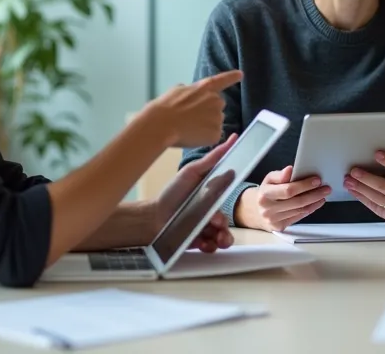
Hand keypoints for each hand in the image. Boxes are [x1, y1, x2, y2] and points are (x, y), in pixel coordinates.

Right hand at [134, 70, 241, 146]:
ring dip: (206, 124)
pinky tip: (192, 135)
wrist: (162, 124)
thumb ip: (190, 90)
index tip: (240, 74)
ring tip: (189, 127)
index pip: (223, 80)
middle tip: (192, 117)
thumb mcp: (177, 91)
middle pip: (218, 106)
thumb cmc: (165, 108)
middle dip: (209, 111)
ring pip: (215, 122)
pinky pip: (213, 136)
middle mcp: (216, 100)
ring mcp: (217, 117)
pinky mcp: (216, 132)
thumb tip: (190, 93)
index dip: (232, 77)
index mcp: (205, 88)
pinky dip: (205, 137)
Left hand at [143, 134, 236, 252]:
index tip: (224, 209)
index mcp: (211, 197)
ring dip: (223, 238)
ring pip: (223, 237)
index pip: (227, 203)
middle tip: (215, 223)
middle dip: (225, 226)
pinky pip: (211, 247)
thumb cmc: (172, 193)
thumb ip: (213, 158)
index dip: (231, 207)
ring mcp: (204, 229)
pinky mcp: (198, 242)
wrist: (151, 217)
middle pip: (226, 222)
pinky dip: (210, 246)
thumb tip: (233, 137)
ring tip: (215, 239)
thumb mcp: (193, 172)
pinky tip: (203, 243)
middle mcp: (209, 214)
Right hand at [235, 166, 332, 231]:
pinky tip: (315, 203)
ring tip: (323, 195)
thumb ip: (280, 175)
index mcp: (265, 194)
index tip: (316, 180)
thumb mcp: (269, 180)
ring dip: (314, 202)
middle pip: (297, 202)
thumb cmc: (266, 193)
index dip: (304, 185)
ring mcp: (274, 219)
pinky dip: (309, 210)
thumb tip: (290, 170)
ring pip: (300, 210)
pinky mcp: (280, 227)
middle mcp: (268, 208)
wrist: (255, 211)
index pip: (288, 190)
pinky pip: (299, 217)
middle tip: (326, 188)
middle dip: (314, 194)